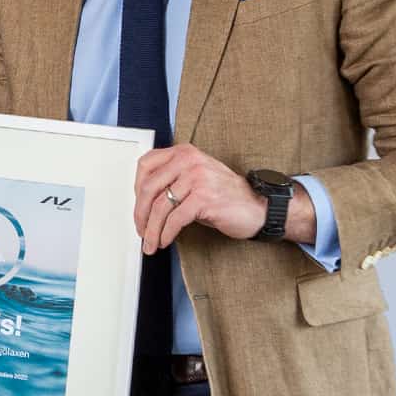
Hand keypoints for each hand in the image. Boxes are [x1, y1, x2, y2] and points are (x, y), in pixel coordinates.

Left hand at [134, 144, 266, 252]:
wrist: (259, 208)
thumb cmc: (226, 196)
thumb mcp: (195, 179)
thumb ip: (171, 181)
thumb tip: (143, 202)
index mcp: (184, 152)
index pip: (146, 165)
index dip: (136, 189)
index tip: (138, 207)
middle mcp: (189, 161)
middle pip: (148, 188)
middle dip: (140, 214)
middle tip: (140, 230)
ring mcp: (197, 178)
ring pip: (160, 207)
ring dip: (152, 230)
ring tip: (150, 242)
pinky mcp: (205, 198)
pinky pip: (175, 219)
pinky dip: (166, 233)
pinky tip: (165, 240)